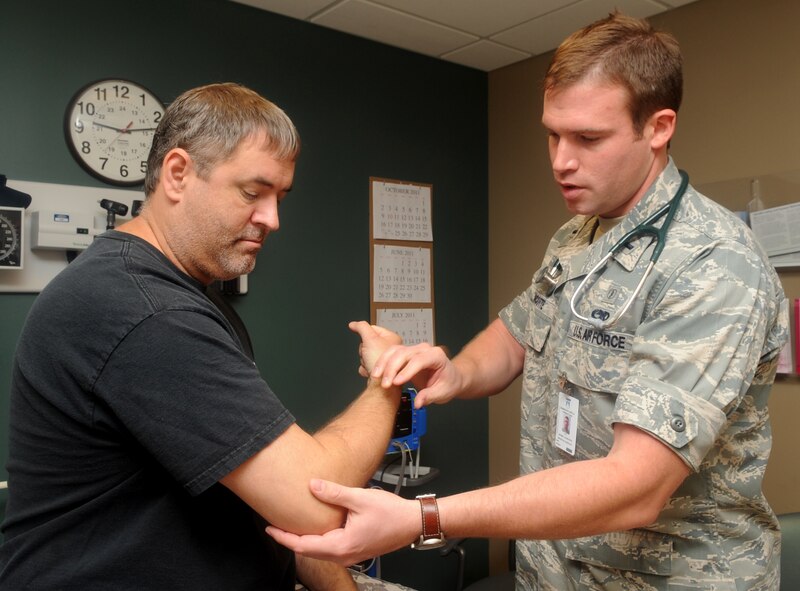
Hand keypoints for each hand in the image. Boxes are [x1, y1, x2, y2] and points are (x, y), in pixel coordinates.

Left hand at [266, 479, 417, 565]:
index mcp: (341, 546)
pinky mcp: (355, 550)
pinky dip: (318, 539)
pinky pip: (330, 548)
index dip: (284, 537)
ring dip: (305, 539)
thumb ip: (334, 493)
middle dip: (290, 539)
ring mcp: (350, 555)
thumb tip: (313, 485)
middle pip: (309, 550)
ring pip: (320, 550)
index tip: (270, 528)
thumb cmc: (391, 513)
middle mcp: (344, 555)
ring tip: (291, 525)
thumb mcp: (360, 498)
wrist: (412, 522)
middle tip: (275, 526)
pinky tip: (315, 527)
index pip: (304, 545)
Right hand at [348, 321, 401, 376]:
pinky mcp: (378, 370)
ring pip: (364, 354)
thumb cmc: (383, 364)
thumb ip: (361, 327)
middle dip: (364, 350)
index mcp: (391, 338)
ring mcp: (383, 360)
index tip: (366, 340)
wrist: (381, 386)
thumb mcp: (370, 338)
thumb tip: (353, 324)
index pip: (372, 329)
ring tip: (371, 364)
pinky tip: (370, 371)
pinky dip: (365, 369)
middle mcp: (389, 348)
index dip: (366, 335)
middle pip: (366, 343)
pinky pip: (365, 365)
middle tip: (370, 354)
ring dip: (364, 360)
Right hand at [369, 342, 460, 407]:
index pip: (418, 360)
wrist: (450, 377)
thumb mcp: (443, 393)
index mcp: (436, 355)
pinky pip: (391, 354)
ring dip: (383, 363)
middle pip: (404, 354)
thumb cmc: (448, 383)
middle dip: (391, 369)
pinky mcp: (405, 354)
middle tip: (384, 385)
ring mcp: (414, 350)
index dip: (406, 371)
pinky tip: (377, 374)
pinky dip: (382, 362)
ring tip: (376, 378)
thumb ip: (430, 396)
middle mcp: (424, 349)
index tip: (396, 383)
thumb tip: (418, 403)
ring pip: (394, 351)